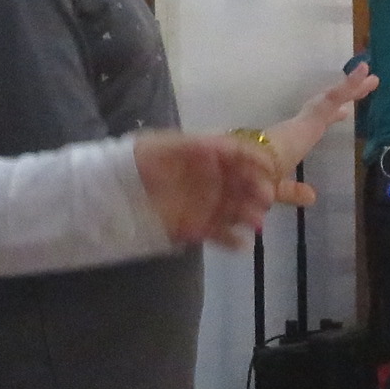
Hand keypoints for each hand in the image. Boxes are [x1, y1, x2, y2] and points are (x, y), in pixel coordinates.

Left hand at [132, 131, 285, 248]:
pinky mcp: (198, 227)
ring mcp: (208, 205)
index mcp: (213, 156)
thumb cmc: (146, 158)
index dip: (257, 162)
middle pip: (244, 185)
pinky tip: (244, 245)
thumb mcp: (172, 143)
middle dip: (259, 191)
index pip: (243, 157)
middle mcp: (216, 180)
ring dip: (249, 216)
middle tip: (266, 199)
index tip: (270, 169)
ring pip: (237, 210)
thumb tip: (234, 147)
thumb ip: (204, 144)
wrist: (118, 188)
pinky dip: (232, 241)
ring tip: (256, 223)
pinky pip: (220, 235)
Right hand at [254, 67, 381, 205]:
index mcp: (294, 140)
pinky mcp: (312, 117)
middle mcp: (301, 126)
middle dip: (348, 96)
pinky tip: (363, 72)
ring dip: (352, 87)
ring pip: (334, 99)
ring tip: (369, 72)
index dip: (331, 117)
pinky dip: (349, 84)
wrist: (251, 173)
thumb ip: (293, 191)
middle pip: (329, 108)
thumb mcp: (278, 187)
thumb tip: (311, 198)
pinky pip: (334, 97)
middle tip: (367, 83)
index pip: (316, 125)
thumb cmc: (257, 179)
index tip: (345, 112)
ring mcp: (307, 119)